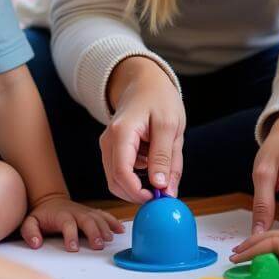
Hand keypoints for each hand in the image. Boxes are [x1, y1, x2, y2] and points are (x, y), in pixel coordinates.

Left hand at [22, 192, 124, 250]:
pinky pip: (104, 215)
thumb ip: (30, 232)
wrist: (50, 200)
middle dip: (94, 232)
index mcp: (61, 215)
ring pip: (97, 218)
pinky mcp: (91, 213)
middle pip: (87, 220)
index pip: (67, 224)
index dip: (70, 236)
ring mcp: (85, 212)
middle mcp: (76, 212)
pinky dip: (113, 221)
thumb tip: (35, 243)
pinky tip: (120, 229)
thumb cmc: (42, 215)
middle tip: (98, 246)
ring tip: (109, 240)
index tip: (73, 248)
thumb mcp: (30, 222)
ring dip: (105, 228)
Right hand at [101, 57, 184, 201]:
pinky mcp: (113, 149)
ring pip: (119, 179)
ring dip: (140, 182)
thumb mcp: (170, 126)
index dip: (138, 192)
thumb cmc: (159, 98)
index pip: (121, 174)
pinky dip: (139, 174)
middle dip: (138, 192)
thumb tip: (163, 190)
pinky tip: (154, 159)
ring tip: (162, 165)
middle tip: (163, 191)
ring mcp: (108, 146)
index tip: (157, 198)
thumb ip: (166, 159)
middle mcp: (108, 141)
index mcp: (121, 133)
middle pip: (116, 182)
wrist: (145, 81)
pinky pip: (124, 171)